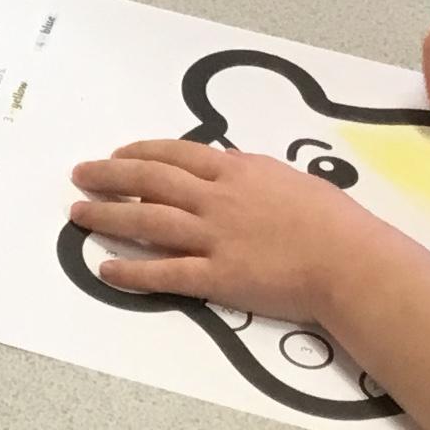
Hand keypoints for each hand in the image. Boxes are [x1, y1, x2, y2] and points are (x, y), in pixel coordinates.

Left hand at [68, 139, 405, 329]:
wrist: (352, 260)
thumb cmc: (334, 220)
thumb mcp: (290, 180)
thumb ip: (252, 177)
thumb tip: (228, 173)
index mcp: (236, 171)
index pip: (175, 154)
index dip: (140, 152)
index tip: (117, 153)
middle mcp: (216, 199)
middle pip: (149, 181)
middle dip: (109, 175)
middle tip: (79, 174)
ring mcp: (214, 238)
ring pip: (146, 222)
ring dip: (107, 216)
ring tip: (77, 214)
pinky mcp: (217, 277)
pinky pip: (164, 273)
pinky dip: (131, 272)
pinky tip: (105, 269)